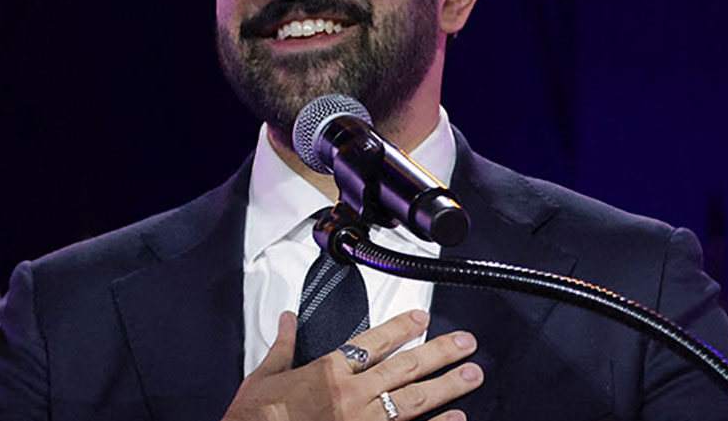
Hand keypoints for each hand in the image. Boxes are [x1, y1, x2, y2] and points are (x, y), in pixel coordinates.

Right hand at [222, 309, 481, 420]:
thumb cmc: (255, 417)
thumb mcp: (264, 375)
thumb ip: (283, 345)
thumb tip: (287, 319)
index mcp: (328, 371)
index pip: (374, 341)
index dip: (402, 327)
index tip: (423, 317)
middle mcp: (351, 396)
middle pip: (405, 368)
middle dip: (441, 353)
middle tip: (467, 343)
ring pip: (414, 401)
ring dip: (447, 387)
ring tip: (472, 375)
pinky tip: (457, 420)